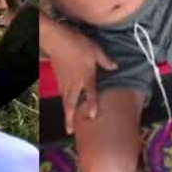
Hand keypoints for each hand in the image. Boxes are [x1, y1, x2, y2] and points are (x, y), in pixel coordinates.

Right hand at [43, 19, 117, 134]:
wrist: (56, 39)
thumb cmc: (77, 44)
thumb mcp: (95, 49)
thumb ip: (105, 60)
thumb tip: (115, 67)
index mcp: (85, 76)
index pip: (90, 94)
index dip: (91, 105)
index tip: (91, 117)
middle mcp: (74, 83)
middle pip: (71, 103)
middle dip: (70, 118)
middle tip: (69, 132)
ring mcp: (64, 81)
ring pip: (64, 100)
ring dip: (66, 112)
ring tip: (67, 123)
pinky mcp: (58, 77)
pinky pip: (61, 93)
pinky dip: (63, 101)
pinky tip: (64, 103)